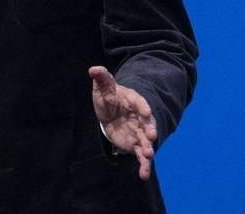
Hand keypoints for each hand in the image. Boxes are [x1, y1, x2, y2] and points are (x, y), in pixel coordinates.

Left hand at [89, 66, 157, 180]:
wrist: (112, 111)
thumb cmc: (109, 97)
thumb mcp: (103, 87)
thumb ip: (102, 78)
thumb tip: (94, 69)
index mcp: (134, 101)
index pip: (140, 102)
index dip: (143, 107)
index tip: (146, 111)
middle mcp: (140, 118)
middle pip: (147, 124)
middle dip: (150, 129)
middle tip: (152, 136)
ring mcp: (139, 132)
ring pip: (146, 141)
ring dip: (148, 148)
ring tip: (149, 155)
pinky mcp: (135, 145)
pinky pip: (141, 156)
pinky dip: (143, 166)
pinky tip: (144, 176)